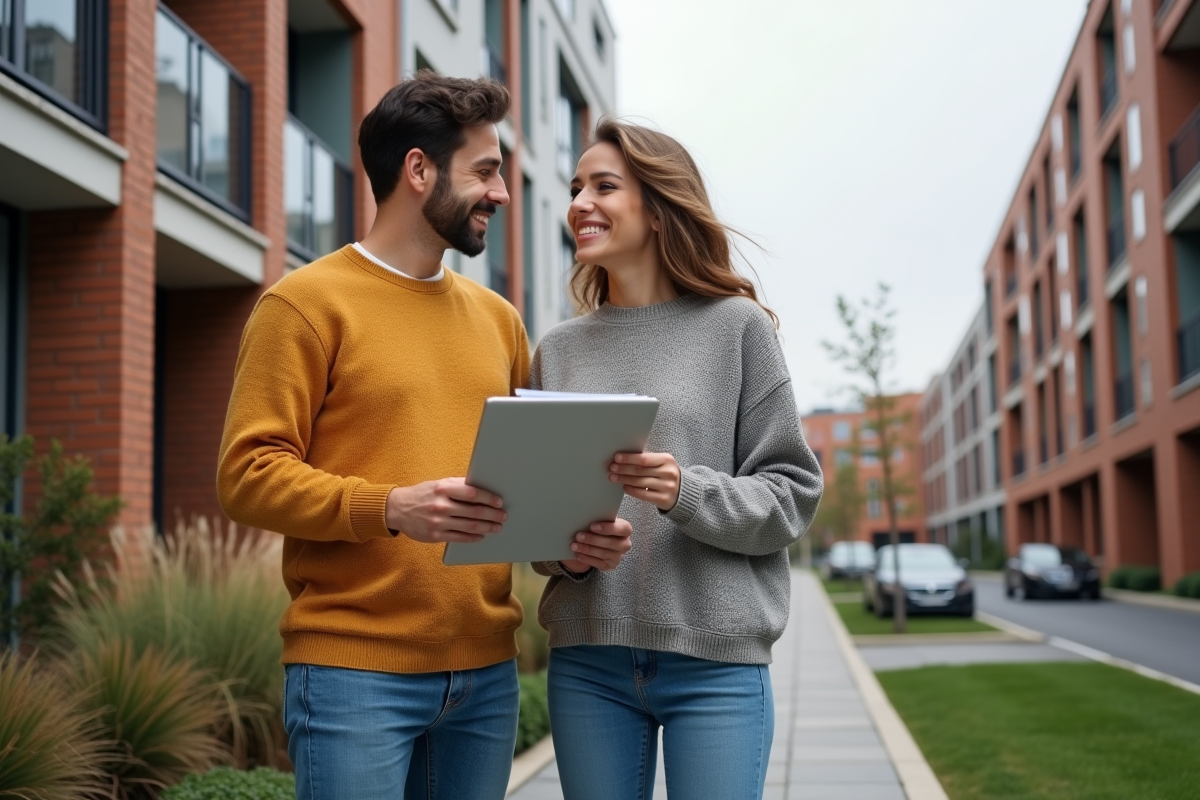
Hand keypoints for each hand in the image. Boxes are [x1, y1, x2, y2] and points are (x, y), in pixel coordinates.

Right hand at [386, 478, 505, 543]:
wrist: (397, 509)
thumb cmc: (423, 494)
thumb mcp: (438, 484)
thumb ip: (458, 485)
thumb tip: (482, 487)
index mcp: (442, 488)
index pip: (472, 493)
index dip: (489, 498)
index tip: (499, 501)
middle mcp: (441, 505)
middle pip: (474, 512)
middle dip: (492, 514)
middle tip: (503, 516)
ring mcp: (438, 522)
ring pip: (470, 526)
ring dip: (487, 527)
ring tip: (497, 527)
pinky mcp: (435, 535)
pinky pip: (460, 538)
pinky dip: (474, 537)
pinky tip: (481, 535)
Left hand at [560, 518, 632, 572]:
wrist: (601, 542)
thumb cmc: (602, 528)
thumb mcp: (603, 521)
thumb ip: (599, 519)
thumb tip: (585, 518)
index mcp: (626, 530)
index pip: (623, 529)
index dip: (608, 528)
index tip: (592, 526)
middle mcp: (625, 544)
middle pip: (611, 543)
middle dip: (593, 539)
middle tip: (578, 536)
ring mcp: (618, 556)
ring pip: (603, 554)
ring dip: (587, 549)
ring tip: (574, 545)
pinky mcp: (610, 565)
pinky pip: (598, 563)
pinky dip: (586, 558)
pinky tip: (578, 554)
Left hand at [609, 452, 680, 511]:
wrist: (683, 492)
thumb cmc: (666, 475)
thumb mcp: (661, 464)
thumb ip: (646, 460)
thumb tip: (622, 459)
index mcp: (667, 460)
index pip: (644, 458)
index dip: (629, 458)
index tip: (616, 458)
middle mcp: (668, 473)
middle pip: (640, 470)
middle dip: (623, 469)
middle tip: (611, 468)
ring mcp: (667, 487)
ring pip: (640, 482)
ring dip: (624, 479)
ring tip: (613, 477)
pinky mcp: (663, 499)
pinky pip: (643, 494)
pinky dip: (632, 490)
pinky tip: (624, 487)